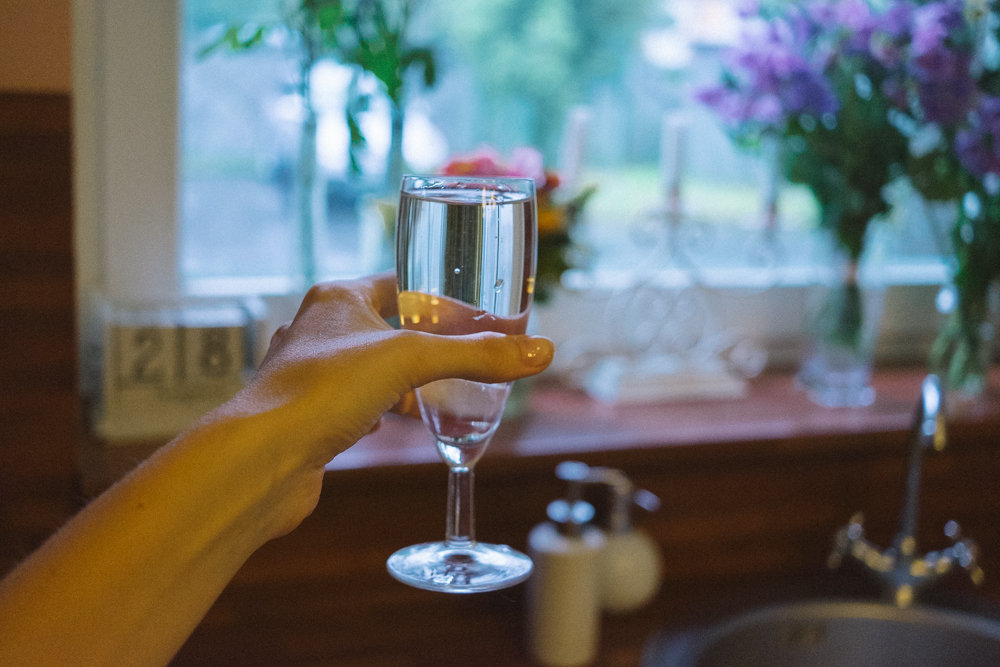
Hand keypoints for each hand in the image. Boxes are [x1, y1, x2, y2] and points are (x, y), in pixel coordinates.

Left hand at [218, 272, 553, 531]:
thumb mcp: (412, 361)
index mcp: (338, 298)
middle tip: (468, 352)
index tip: (474, 310)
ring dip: (404, 378)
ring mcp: (311, 375)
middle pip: (387, 326)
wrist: (261, 459)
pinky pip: (355, 405)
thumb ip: (477, 356)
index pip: (398, 282)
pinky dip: (382, 409)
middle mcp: (319, 330)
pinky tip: (397, 420)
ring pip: (371, 368)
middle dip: (427, 341)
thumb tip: (541, 351)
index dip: (439, 294)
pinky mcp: (309, 416)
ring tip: (441, 388)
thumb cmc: (323, 391)